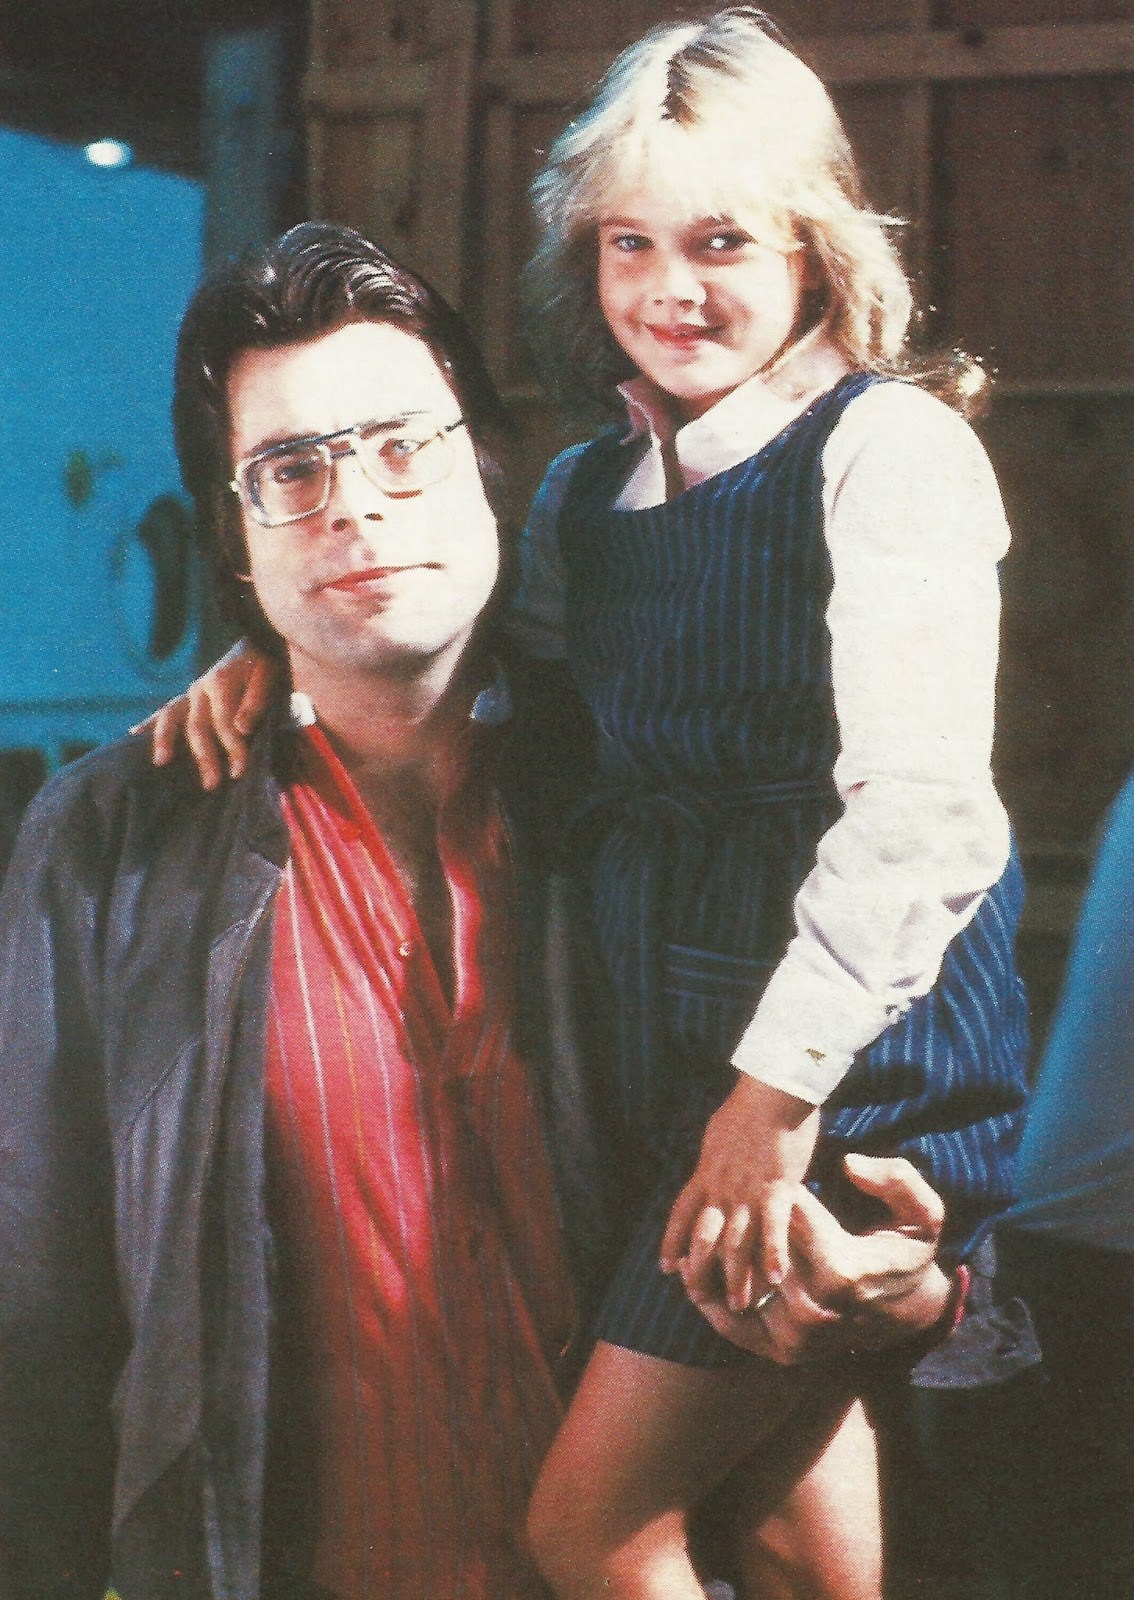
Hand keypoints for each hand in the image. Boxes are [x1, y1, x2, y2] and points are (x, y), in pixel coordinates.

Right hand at [131, 641, 275, 788]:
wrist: (251, 645)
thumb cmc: (261, 665)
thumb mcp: (267, 677)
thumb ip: (255, 702)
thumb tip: (241, 728)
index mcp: (220, 683)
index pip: (224, 722)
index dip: (232, 748)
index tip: (239, 771)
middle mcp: (199, 689)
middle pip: (197, 726)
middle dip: (203, 756)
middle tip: (210, 784)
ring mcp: (188, 693)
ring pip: (170, 716)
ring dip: (164, 740)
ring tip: (161, 762)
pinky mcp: (184, 698)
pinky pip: (164, 711)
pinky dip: (148, 722)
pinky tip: (133, 734)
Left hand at [660, 1074, 819, 1308]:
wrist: (773, 1089)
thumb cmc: (749, 1106)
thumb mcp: (718, 1136)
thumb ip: (714, 1162)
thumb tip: (710, 1172)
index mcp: (705, 1173)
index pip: (680, 1214)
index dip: (672, 1243)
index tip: (666, 1268)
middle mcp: (721, 1187)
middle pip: (704, 1239)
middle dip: (702, 1272)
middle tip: (703, 1300)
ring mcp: (748, 1191)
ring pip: (737, 1243)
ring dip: (737, 1277)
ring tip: (741, 1305)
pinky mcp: (777, 1188)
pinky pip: (772, 1229)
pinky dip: (773, 1254)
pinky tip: (777, 1278)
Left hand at [687, 1154, 952, 1363]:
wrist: (910, 1313)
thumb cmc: (908, 1254)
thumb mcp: (923, 1212)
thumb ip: (896, 1179)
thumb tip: (849, 1165)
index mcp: (841, 1269)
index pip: (783, 1218)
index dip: (770, 1188)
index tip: (764, 1172)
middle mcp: (813, 1309)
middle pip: (749, 1257)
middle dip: (729, 1223)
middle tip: (715, 1193)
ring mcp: (796, 1337)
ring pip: (733, 1292)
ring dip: (707, 1262)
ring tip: (691, 1232)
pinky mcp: (783, 1352)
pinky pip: (732, 1326)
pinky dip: (709, 1298)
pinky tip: (692, 1273)